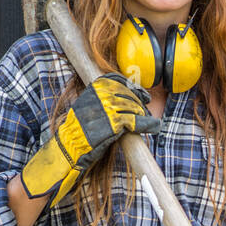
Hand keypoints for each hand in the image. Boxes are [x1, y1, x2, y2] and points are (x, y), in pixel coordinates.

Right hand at [20, 73, 160, 203]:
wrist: (70, 144)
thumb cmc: (79, 128)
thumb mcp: (88, 105)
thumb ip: (102, 97)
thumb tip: (123, 97)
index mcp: (95, 87)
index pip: (119, 81)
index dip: (134, 87)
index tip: (143, 95)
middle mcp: (102, 95)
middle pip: (129, 94)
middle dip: (140, 102)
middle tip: (147, 110)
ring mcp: (108, 108)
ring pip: (134, 107)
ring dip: (145, 114)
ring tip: (150, 121)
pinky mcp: (114, 123)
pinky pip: (136, 121)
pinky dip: (148, 124)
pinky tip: (155, 126)